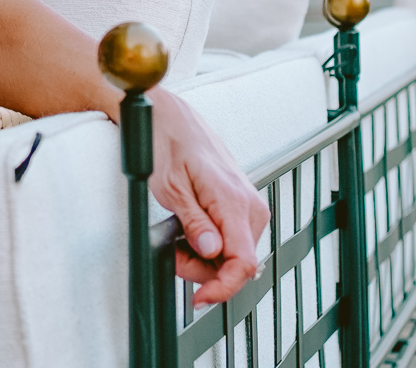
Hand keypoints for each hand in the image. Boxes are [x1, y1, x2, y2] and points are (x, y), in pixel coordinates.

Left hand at [146, 89, 268, 305]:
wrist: (170, 117)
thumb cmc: (166, 144)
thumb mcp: (169, 188)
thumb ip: (193, 222)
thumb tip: (209, 251)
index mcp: (233, 201)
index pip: (244, 263)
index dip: (223, 288)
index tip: (199, 298)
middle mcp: (249, 204)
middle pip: (237, 264)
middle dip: (203, 270)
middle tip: (172, 254)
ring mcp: (248, 204)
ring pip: (234, 254)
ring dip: (204, 258)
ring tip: (176, 238)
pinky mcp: (241, 204)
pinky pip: (232, 238)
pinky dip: (209, 244)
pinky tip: (189, 230)